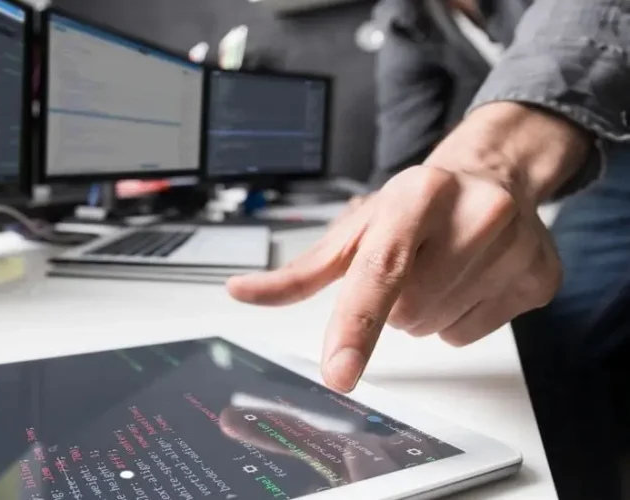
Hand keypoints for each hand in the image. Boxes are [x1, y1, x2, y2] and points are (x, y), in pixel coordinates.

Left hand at [226, 103, 588, 391]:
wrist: (495, 175)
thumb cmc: (416, 205)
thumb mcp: (355, 229)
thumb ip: (299, 272)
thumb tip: (240, 291)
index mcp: (417, 194)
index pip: (380, 272)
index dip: (355, 325)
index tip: (339, 371)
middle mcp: (473, 214)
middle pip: (405, 313)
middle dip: (393, 305)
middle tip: (408, 268)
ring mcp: (514, 246)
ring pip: (436, 330)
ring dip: (423, 314)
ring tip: (437, 270)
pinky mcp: (540, 278)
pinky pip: (470, 335)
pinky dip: (458, 319)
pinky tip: (467, 280)